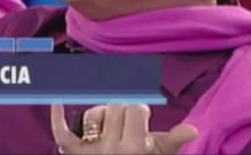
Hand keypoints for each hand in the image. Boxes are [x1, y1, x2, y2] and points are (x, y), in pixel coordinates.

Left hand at [51, 104, 197, 153]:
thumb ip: (173, 141)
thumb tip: (193, 130)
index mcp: (135, 147)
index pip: (134, 109)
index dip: (139, 111)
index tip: (141, 117)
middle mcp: (112, 148)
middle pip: (114, 108)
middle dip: (123, 110)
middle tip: (128, 123)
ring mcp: (91, 150)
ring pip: (93, 115)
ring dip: (102, 115)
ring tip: (111, 128)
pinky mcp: (75, 153)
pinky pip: (63, 133)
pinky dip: (58, 117)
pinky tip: (57, 101)